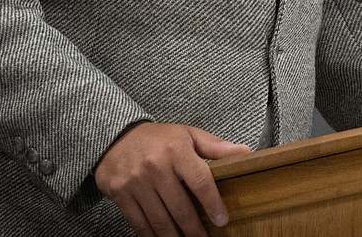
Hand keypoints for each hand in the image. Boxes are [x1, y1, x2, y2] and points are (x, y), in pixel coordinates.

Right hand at [94, 122, 250, 235]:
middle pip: (181, 208)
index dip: (213, 204)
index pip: (201, 182)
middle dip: (195, 230)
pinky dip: (153, 235)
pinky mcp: (121, 194)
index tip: (222, 220)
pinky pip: (140, 223)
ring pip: (160, 220)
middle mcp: (156, 166)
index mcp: (176, 150)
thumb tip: (245, 152)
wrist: (116, 136)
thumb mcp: (188, 135)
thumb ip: (215, 147)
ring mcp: (136, 182)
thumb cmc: (158, 138)